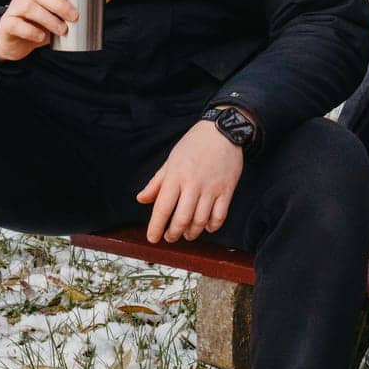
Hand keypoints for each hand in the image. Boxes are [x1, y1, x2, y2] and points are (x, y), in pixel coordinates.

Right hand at [0, 0, 113, 61]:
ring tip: (63, 29)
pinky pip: (17, 24)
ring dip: (49, 19)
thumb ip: (79, 2)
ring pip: (30, 7)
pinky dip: (31, 31)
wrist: (15, 41)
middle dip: (59, 4)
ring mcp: (15, 9)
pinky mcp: (8, 25)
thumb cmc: (41, 21)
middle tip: (74, 16)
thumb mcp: (58, 11)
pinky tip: (42, 37)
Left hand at [135, 119, 243, 242]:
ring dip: (192, 232)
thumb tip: (141, 199)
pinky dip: (212, 226)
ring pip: (200, 221)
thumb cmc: (194, 144)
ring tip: (186, 234)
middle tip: (170, 237)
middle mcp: (193, 184)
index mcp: (176, 176)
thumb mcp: (171, 160)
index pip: (162, 207)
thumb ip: (156, 182)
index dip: (156, 226)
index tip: (152, 238)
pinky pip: (219, 216)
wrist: (222, 130)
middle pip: (181, 219)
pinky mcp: (227, 190)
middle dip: (173, 233)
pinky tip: (206, 227)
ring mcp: (211, 188)